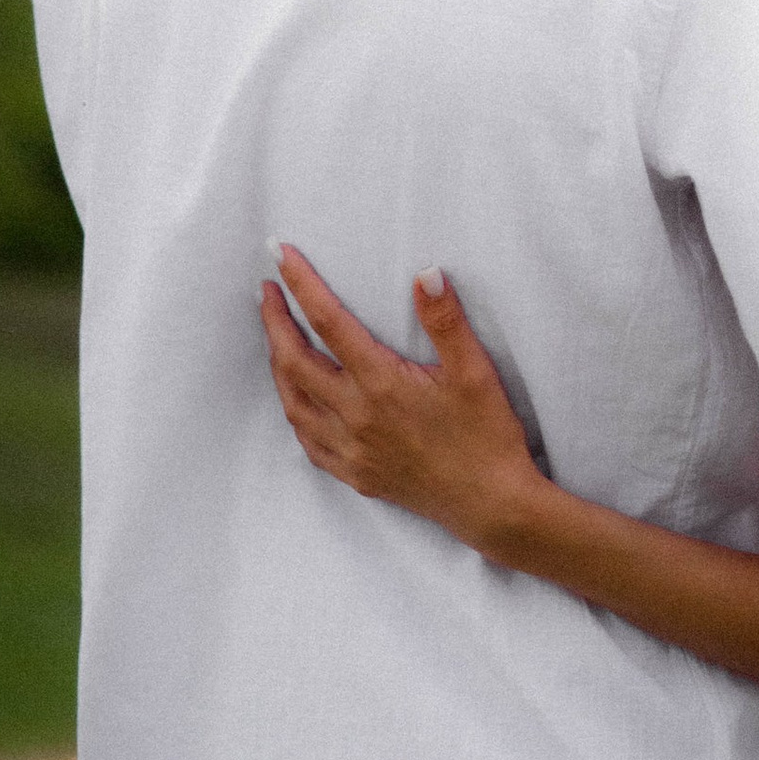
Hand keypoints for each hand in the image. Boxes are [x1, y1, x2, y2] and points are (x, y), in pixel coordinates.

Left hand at [260, 247, 544, 561]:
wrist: (491, 504)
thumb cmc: (488, 436)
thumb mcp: (475, 372)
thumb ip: (446, 321)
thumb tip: (425, 273)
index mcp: (381, 385)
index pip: (328, 323)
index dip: (301, 285)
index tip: (280, 255)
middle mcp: (355, 417)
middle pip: (293, 362)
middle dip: (274, 322)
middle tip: (267, 291)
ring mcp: (350, 450)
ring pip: (293, 402)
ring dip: (278, 365)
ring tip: (276, 337)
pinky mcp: (354, 474)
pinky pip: (307, 440)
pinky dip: (294, 410)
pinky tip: (298, 399)